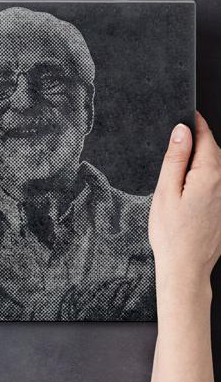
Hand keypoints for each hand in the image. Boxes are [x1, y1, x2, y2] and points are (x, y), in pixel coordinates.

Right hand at [148, 113, 219, 381]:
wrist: (186, 267)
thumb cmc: (171, 232)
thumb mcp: (166, 190)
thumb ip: (176, 158)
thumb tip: (182, 130)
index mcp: (209, 176)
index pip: (207, 139)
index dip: (197, 124)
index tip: (188, 114)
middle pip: (214, 152)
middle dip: (200, 140)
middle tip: (180, 134)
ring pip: (216, 168)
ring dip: (202, 159)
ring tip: (180, 161)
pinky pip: (217, 184)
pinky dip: (205, 176)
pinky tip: (187, 185)